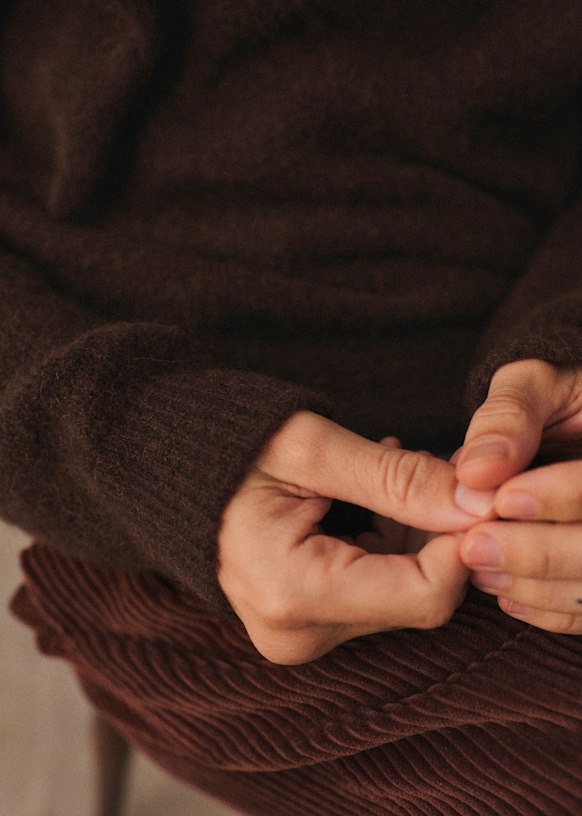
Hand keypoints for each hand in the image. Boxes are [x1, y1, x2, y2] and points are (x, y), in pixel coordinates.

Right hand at [218, 411, 479, 663]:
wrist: (170, 470)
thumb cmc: (230, 448)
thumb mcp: (315, 448)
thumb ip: (400, 479)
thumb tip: (479, 505)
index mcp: (292, 592)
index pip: (426, 594)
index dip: (462, 541)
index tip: (472, 489)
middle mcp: (295, 634)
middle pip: (417, 595)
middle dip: (435, 530)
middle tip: (424, 464)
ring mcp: (297, 637)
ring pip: (401, 593)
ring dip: (412, 533)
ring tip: (389, 472)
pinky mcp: (302, 627)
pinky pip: (375, 593)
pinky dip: (388, 544)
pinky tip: (371, 498)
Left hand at [455, 358, 581, 633]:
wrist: (566, 435)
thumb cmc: (547, 405)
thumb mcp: (532, 386)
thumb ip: (508, 417)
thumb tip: (477, 471)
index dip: (558, 497)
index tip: (502, 498)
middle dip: (540, 553)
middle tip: (474, 546)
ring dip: (534, 585)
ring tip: (476, 565)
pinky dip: (545, 609)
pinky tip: (502, 589)